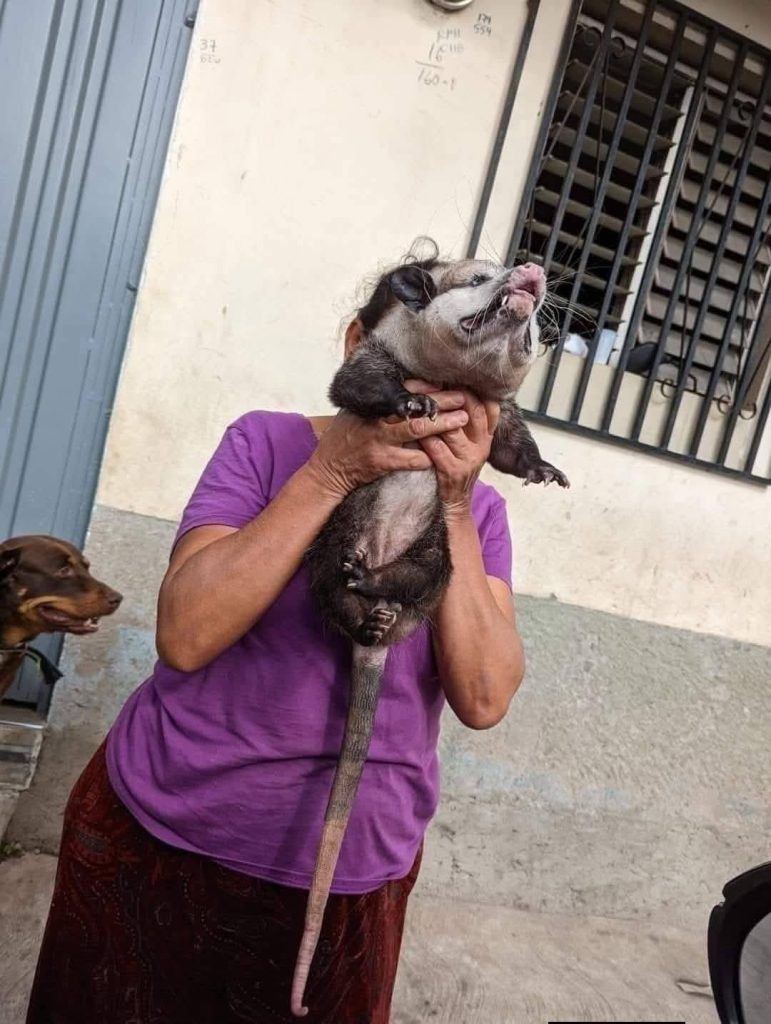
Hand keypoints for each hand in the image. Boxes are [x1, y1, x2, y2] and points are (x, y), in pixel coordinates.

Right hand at [306, 397, 469, 498]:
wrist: (328, 469)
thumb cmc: (344, 438)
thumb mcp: (354, 411)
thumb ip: (375, 399)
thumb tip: (403, 384)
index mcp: (371, 404)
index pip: (403, 389)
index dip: (427, 386)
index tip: (446, 382)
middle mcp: (375, 419)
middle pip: (415, 406)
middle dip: (442, 401)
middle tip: (464, 398)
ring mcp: (378, 440)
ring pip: (417, 430)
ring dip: (442, 425)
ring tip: (462, 420)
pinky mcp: (381, 462)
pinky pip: (411, 459)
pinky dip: (428, 456)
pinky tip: (442, 454)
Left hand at [405, 381, 499, 516]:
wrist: (454, 503)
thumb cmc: (455, 466)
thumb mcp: (468, 442)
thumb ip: (466, 419)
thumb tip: (453, 387)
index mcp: (487, 434)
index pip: (484, 403)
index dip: (465, 388)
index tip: (445, 377)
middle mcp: (482, 445)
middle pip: (470, 410)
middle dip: (446, 395)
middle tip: (425, 385)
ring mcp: (469, 458)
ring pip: (451, 428)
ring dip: (432, 414)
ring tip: (415, 402)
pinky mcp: (453, 471)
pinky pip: (436, 448)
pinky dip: (423, 437)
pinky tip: (411, 428)